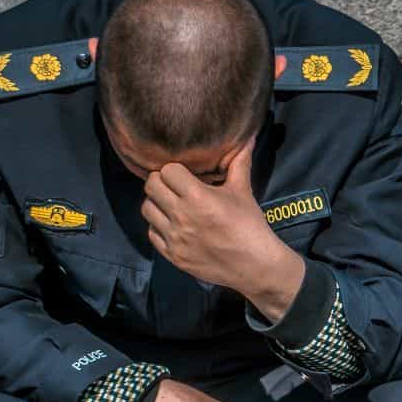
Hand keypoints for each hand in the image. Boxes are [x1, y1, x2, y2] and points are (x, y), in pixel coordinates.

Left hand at [141, 148, 301, 318]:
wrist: (254, 265)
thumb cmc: (249, 225)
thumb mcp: (243, 190)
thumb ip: (239, 162)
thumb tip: (247, 136)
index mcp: (198, 196)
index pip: (167, 170)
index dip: (175, 169)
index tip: (184, 174)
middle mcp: (181, 216)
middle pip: (151, 186)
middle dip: (161, 182)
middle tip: (173, 186)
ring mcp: (174, 237)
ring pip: (147, 209)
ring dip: (157, 203)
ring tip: (170, 204)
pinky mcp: (172, 255)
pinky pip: (152, 233)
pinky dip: (159, 226)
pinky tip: (173, 225)